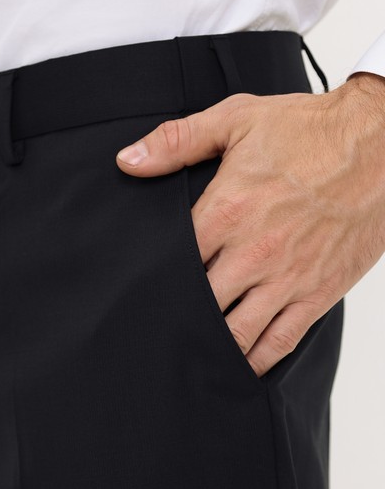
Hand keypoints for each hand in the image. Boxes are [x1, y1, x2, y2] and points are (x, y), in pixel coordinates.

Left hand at [116, 73, 384, 376]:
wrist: (377, 144)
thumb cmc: (308, 131)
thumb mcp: (235, 121)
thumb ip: (177, 142)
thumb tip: (129, 160)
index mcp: (227, 211)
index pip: (175, 262)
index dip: (155, 279)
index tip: (144, 290)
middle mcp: (253, 251)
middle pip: (200, 303)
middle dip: (179, 317)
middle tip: (161, 328)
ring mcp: (286, 277)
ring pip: (236, 332)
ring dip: (212, 346)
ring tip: (192, 354)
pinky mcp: (317, 292)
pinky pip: (280, 340)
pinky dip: (256, 360)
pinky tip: (240, 367)